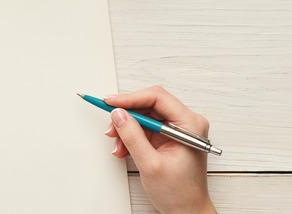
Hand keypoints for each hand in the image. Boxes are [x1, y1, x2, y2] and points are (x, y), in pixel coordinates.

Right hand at [104, 86, 215, 213]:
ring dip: (126, 129)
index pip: (157, 98)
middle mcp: (185, 123)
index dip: (130, 98)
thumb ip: (132, 136)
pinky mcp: (167, 137)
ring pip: (143, 117)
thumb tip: (118, 115)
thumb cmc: (180, 193)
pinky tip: (124, 149)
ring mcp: (176, 130)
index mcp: (190, 124)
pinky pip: (144, 128)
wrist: (187, 211)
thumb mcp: (150, 164)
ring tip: (118, 146)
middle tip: (110, 126)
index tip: (110, 103)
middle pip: (148, 105)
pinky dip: (131, 137)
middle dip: (126, 117)